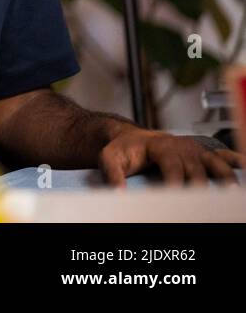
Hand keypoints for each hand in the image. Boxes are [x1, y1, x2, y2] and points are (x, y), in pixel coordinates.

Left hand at [99, 127, 244, 186]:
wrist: (130, 138)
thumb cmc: (123, 150)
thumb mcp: (110, 158)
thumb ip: (112, 175)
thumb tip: (119, 194)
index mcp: (161, 146)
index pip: (172, 167)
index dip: (176, 183)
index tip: (176, 198)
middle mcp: (183, 147)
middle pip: (197, 170)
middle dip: (201, 187)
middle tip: (205, 204)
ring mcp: (196, 151)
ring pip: (216, 165)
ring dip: (225, 178)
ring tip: (232, 194)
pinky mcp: (203, 155)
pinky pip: (224, 157)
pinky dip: (235, 162)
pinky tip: (244, 169)